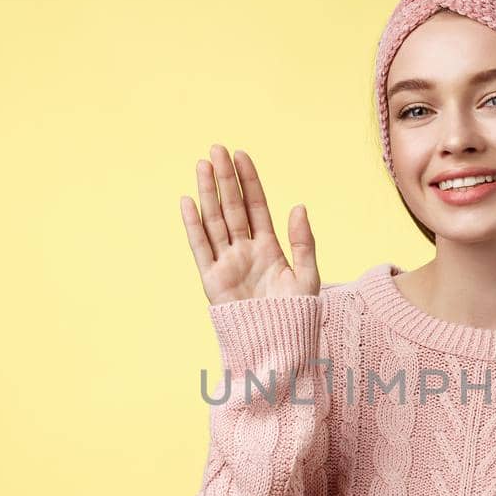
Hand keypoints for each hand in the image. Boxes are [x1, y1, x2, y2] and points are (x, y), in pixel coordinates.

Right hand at [180, 143, 318, 305]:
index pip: (256, 206)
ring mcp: (227, 263)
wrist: (279, 347)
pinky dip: (193, 225)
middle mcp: (245, 251)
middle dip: (225, 178)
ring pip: (215, 221)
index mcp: (270, 249)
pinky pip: (200, 247)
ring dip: (207, 193)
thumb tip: (299, 206)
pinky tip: (187, 200)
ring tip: (202, 164)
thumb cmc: (296, 317)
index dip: (249, 181)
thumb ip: (303, 241)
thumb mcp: (307, 276)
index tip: (241, 155)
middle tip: (216, 148)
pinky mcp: (212, 279)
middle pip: (232, 208)